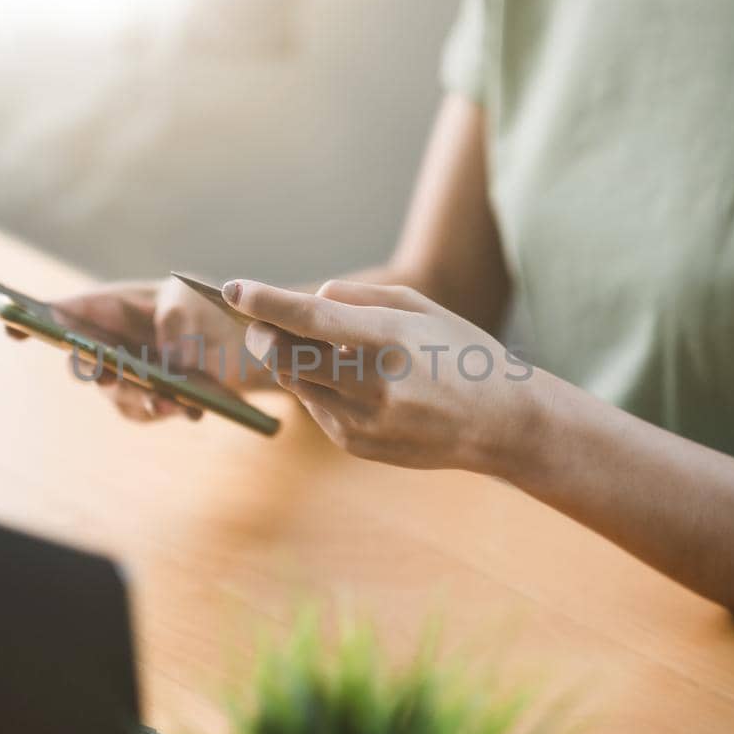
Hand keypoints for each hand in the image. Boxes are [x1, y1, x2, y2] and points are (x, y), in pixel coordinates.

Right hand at [4, 278, 257, 423]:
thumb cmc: (198, 304)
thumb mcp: (190, 296)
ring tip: (165, 400)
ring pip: (113, 393)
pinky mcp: (145, 401)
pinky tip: (192, 410)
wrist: (231, 340)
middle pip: (82, 361)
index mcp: (108, 307)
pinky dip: (165, 412)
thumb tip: (173, 360)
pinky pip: (143, 413)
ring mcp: (122, 376)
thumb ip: (177, 318)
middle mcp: (106, 344)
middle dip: (92, 370)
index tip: (14, 327)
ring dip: (136, 398)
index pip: (61, 313)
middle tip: (107, 373)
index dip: (32, 321)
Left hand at [222, 279, 540, 472]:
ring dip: (288, 359)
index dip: (267, 303)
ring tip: (312, 345)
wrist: (499, 424)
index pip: (312, 320)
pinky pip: (316, 407)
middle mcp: (374, 386)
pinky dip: (315, 386)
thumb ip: (359, 300)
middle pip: (288, 356)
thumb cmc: (461, 354)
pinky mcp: (357, 445)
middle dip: (263, 333)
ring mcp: (364, 422)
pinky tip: (344, 379)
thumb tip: (310, 301)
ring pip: (296, 383)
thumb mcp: (421, 309)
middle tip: (257, 318)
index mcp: (392, 341)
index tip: (234, 288)